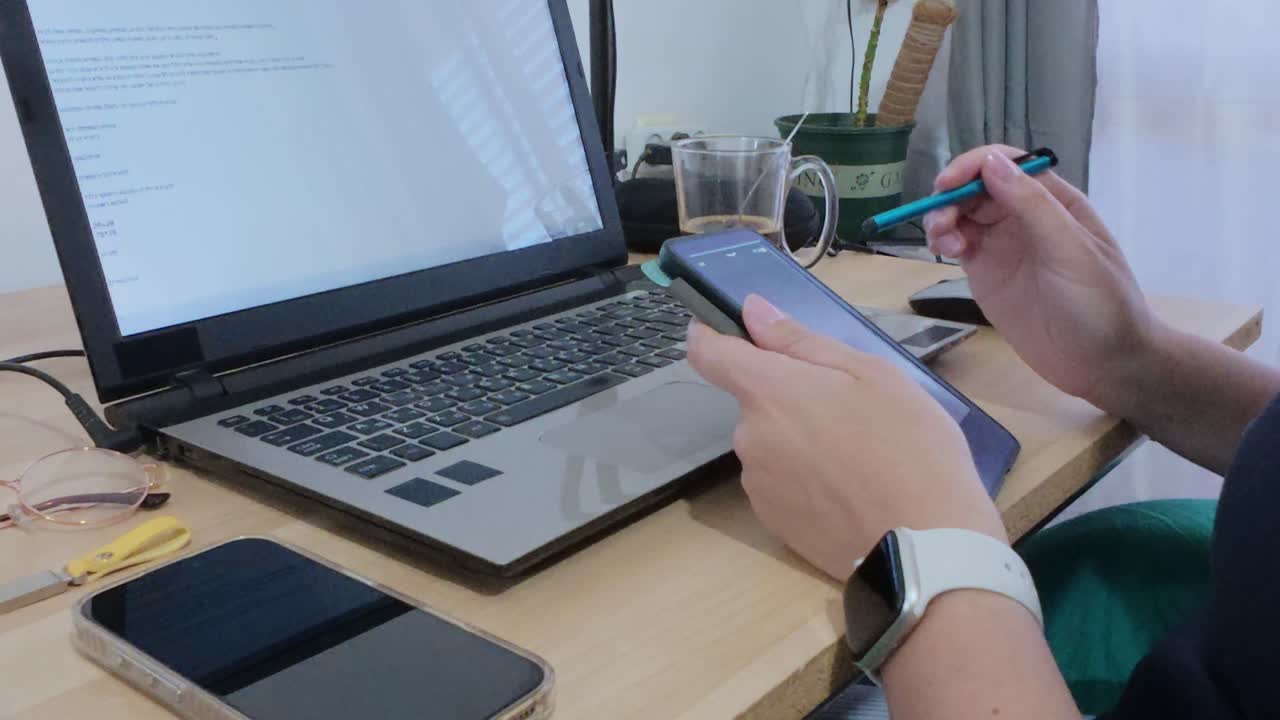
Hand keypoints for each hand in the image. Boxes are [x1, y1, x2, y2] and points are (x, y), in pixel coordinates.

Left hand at [687, 295, 1005, 580]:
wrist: (925, 546)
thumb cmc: (908, 447)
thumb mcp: (870, 374)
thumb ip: (801, 341)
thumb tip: (752, 311)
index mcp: (769, 393)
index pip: (709, 354)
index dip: (710, 334)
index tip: (721, 327)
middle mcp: (749, 438)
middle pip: (757, 404)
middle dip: (791, 400)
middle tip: (850, 411)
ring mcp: (758, 485)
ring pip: (772, 446)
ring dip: (800, 442)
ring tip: (858, 457)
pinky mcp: (773, 523)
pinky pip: (782, 485)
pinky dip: (806, 481)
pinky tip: (849, 491)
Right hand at [924, 146, 1159, 404]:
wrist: (1103, 364)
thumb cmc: (1099, 303)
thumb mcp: (1071, 250)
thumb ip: (1032, 205)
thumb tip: (992, 162)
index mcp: (1053, 201)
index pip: (1006, 164)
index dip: (973, 167)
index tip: (947, 185)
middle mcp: (1025, 216)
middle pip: (977, 187)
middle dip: (952, 195)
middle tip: (941, 224)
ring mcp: (1003, 245)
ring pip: (962, 214)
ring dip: (943, 218)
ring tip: (942, 243)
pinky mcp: (986, 273)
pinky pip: (958, 244)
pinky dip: (944, 241)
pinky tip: (945, 253)